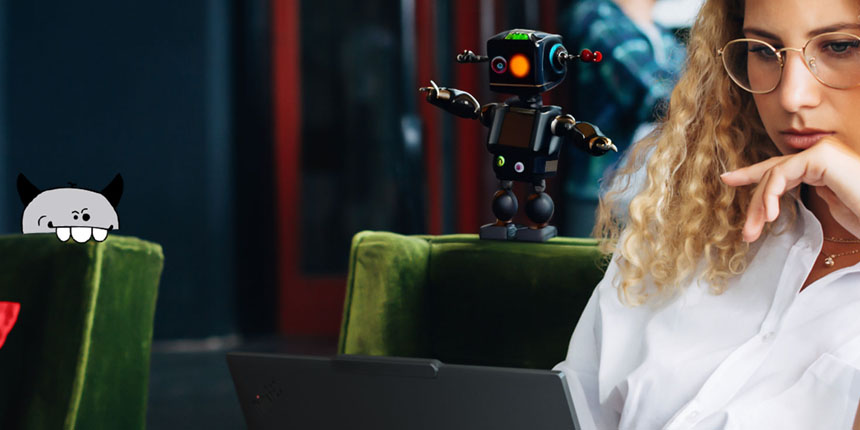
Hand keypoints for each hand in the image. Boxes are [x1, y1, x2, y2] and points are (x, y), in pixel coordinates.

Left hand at [720, 137, 859, 241]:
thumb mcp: (833, 207)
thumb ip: (813, 194)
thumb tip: (791, 193)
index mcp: (824, 166)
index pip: (781, 168)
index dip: (753, 174)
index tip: (728, 179)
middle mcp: (822, 154)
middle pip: (773, 172)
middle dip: (755, 201)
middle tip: (747, 232)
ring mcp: (822, 152)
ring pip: (774, 174)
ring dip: (760, 205)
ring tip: (754, 232)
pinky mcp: (822, 156)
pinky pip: (782, 173)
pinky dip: (771, 194)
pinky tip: (771, 215)